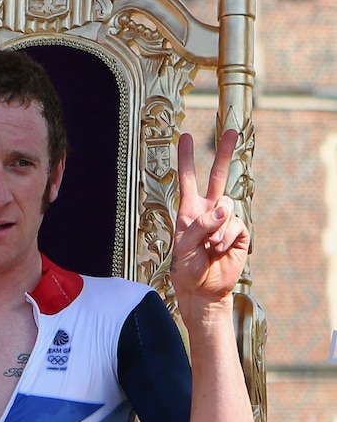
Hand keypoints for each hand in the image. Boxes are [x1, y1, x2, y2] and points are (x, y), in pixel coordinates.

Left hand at [171, 130, 249, 309]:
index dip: (187, 159)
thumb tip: (222, 210)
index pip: (187, 180)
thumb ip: (199, 225)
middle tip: (231, 131)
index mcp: (189, 211)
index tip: (186, 137)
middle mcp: (208, 211)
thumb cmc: (187, 269)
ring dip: (218, 227)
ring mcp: (225, 220)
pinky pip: (236, 224)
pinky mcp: (238, 232)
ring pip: (227, 205)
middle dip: (224, 153)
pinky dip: (226, 237)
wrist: (203, 290)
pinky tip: (219, 250)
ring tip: (210, 247)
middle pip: (218, 176)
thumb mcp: (183, 247)